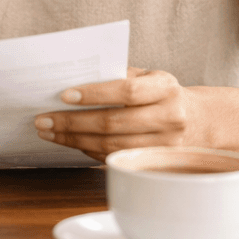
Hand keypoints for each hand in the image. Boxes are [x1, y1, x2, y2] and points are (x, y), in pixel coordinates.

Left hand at [33, 67, 202, 161]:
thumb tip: (70, 80)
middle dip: (72, 122)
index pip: (126, 91)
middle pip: (113, 123)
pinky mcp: (154, 163)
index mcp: (165, 88)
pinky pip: (113, 157)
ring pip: (110, 145)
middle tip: (43, 119)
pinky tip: (68, 141)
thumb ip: (116, 75)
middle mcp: (169, 117)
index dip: (94, 94)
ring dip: (73, 139)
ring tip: (49, 132)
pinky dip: (86, 150)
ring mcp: (164, 145)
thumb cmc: (159, 93)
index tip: (63, 95)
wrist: (195, 120)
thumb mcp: (146, 76)